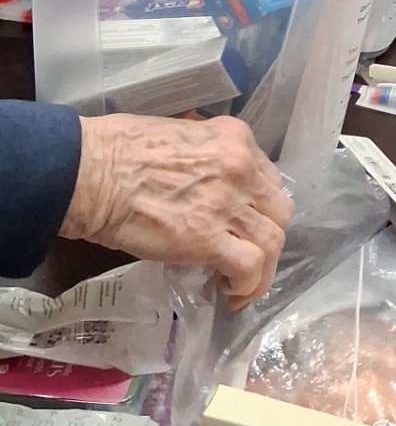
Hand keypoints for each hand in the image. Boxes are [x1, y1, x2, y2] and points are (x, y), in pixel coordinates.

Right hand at [67, 115, 293, 308]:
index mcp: (235, 138)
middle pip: (279, 211)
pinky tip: (230, 292)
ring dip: (263, 269)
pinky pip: (250, 266)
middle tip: (246, 258)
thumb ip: (207, 156)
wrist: (88, 171)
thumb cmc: (118, 150)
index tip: (244, 226)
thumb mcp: (181, 133)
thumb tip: (208, 179)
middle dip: (267, 238)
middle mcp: (241, 167)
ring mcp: (227, 203)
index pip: (268, 180)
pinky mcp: (207, 238)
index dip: (259, 209)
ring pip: (272, 241)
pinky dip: (247, 284)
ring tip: (240, 284)